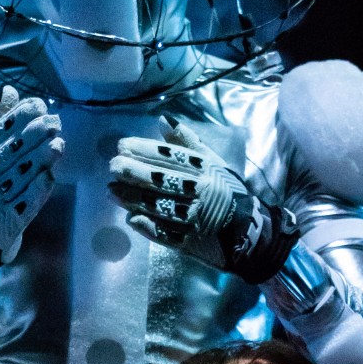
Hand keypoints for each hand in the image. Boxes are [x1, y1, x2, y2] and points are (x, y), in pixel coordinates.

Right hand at [0, 87, 63, 281]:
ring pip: (20, 175)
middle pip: (11, 152)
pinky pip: (24, 202)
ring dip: (40, 160)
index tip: (39, 106)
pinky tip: (49, 177)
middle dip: (33, 135)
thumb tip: (9, 91)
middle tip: (54, 123)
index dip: (19, 117)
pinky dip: (36, 190)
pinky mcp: (9, 219)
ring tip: (58, 145)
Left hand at [109, 115, 296, 282]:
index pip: (171, 157)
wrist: (251, 234)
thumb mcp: (216, 164)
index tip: (122, 145)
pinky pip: (166, 234)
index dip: (145, 150)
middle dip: (134, 172)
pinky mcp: (191, 243)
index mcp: (206, 171)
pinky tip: (131, 218)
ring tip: (112, 191)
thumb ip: (189, 144)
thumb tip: (163, 120)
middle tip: (113, 166)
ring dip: (133, 198)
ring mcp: (195, 219)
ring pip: (160, 206)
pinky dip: (148, 226)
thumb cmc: (229, 194)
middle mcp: (200, 192)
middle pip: (163, 180)